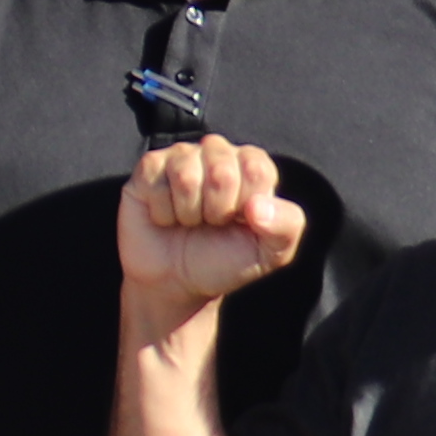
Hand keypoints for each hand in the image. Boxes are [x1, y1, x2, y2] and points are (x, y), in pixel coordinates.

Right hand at [117, 136, 305, 314]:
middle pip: (221, 172)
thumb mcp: (270, 253)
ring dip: (188, 213)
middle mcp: (218, 153)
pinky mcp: (149, 168)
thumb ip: (286, 226)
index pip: (256, 170)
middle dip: (216, 211)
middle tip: (211, 225)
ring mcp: (182, 157)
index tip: (240, 223)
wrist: (176, 283)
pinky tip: (166, 216)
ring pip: (186, 176)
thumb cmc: (224, 261)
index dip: (247, 206)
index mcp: (252, 166)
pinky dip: (162, 211)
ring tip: (189, 221)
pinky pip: (155, 181)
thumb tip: (258, 206)